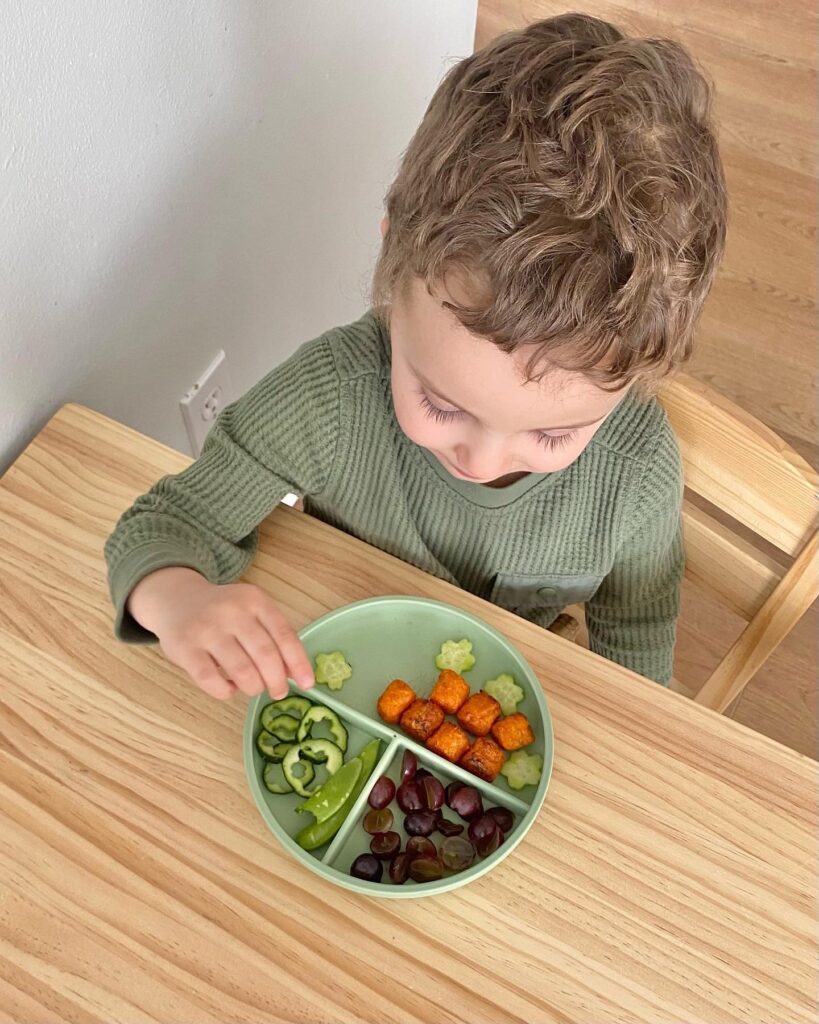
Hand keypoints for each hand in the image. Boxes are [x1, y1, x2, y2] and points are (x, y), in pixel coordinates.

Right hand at [127, 567, 314, 700]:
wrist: (176, 600)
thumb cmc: (223, 613)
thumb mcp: (251, 613)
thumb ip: (272, 637)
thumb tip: (296, 673)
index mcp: (255, 600)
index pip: (284, 635)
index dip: (298, 662)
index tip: (308, 683)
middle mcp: (232, 611)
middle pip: (265, 654)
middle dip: (277, 680)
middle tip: (279, 692)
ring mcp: (206, 629)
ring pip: (241, 670)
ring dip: (253, 686)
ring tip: (254, 688)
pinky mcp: (184, 648)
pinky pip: (210, 679)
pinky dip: (225, 691)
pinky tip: (230, 689)